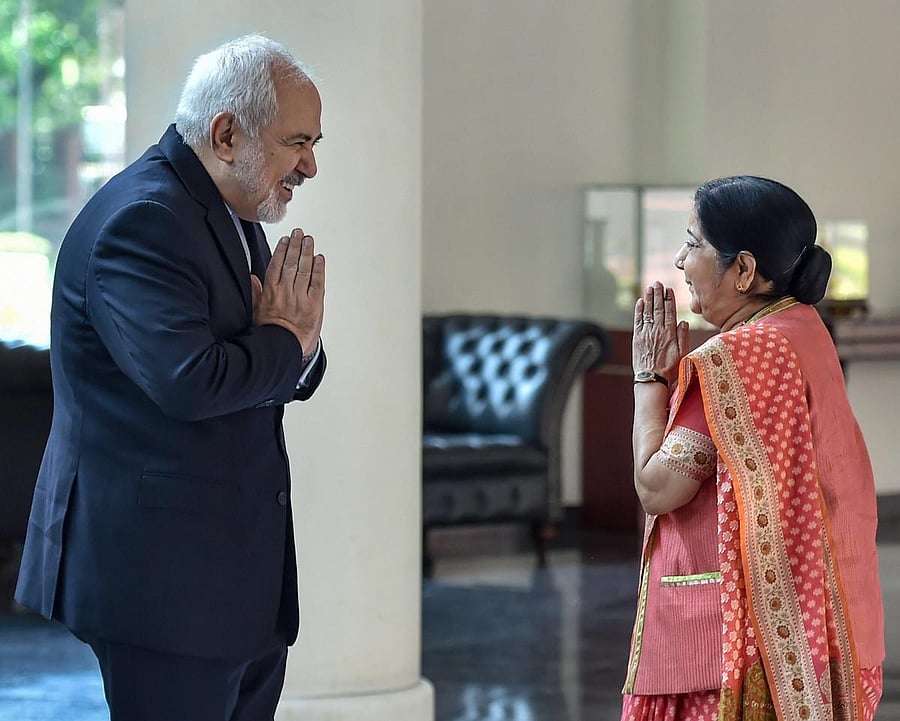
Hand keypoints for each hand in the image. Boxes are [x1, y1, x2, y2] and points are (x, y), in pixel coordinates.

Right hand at [252, 228, 324, 355]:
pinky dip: (319, 269)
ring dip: (307, 252)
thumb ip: (255, 292)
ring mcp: (300, 296)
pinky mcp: (314, 304)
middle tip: (299, 233)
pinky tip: (319, 258)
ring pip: (304, 269)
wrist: (282, 347)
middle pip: (291, 263)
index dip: (282, 250)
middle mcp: (285, 291)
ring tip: (309, 240)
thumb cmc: (269, 330)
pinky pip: (317, 282)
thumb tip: (252, 278)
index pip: (276, 264)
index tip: (286, 240)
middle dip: (296, 246)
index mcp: (270, 291)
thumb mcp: (255, 311)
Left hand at [632, 281, 688, 385]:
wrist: (652, 380)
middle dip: (658, 295)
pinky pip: (638, 321)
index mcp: (670, 334)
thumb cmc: (670, 370)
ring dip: (648, 299)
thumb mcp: (682, 354)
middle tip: (657, 282)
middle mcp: (658, 331)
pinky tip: (640, 302)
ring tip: (650, 287)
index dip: (669, 300)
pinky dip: (638, 311)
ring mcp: (646, 334)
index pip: (670, 312)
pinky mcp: (637, 338)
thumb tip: (683, 321)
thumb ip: (683, 337)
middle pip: (658, 309)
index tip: (669, 289)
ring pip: (647, 312)